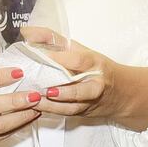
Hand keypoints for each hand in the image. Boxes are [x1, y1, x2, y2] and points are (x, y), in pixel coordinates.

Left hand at [27, 39, 147, 130]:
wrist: (121, 93)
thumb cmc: (94, 66)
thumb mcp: (77, 48)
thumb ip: (52, 39)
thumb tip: (26, 32)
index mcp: (94, 63)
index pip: (78, 60)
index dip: (59, 59)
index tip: (40, 56)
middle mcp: (95, 84)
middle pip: (81, 90)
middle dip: (64, 92)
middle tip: (44, 90)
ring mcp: (90, 101)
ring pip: (73, 106)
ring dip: (53, 105)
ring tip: (35, 100)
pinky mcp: (83, 112)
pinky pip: (67, 114)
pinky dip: (51, 112)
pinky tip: (36, 107)